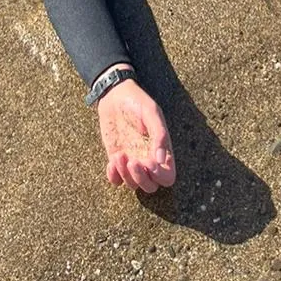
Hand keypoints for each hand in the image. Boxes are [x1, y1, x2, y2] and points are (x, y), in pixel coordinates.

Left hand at [97, 78, 175, 193]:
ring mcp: (132, 160)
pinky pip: (116, 180)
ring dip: (126, 175)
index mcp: (162, 149)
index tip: (149, 163)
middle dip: (141, 179)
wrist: (114, 94)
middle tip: (132, 161)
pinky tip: (112, 161)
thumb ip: (159, 135)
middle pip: (150, 186)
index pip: (167, 177)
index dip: (160, 176)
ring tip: (119, 155)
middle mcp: (148, 159)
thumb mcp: (151, 113)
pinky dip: (114, 177)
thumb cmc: (137, 101)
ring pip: (133, 184)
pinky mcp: (116, 159)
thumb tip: (161, 160)